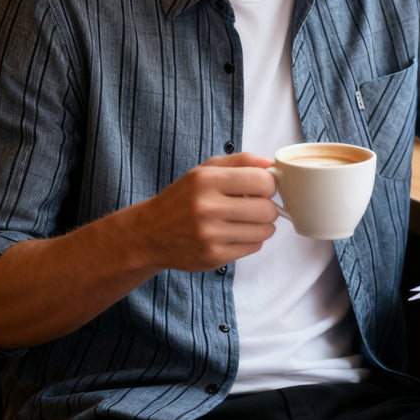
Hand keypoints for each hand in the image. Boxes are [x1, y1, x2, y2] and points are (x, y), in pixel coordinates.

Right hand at [135, 152, 278, 273]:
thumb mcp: (205, 170)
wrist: (150, 233)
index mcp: (207, 180)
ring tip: (248, 219)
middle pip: (267, 209)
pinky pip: (253, 247)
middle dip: (269, 206)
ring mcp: (210, 236)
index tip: (262, 187)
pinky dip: (252, 240)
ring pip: (264, 231)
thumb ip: (240, 161)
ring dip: (263, 225)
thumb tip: (269, 164)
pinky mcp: (213, 257)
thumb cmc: (183, 198)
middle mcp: (207, 208)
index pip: (262, 182)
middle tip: (258, 205)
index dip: (269, 184)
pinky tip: (237, 233)